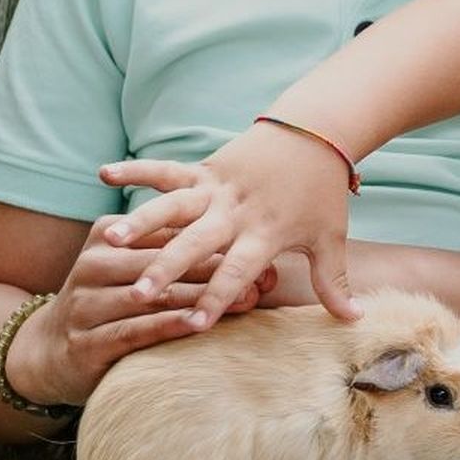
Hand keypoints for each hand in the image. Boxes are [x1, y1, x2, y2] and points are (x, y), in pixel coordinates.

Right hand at [0, 241, 277, 409]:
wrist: (50, 352)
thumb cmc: (115, 304)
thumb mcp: (139, 271)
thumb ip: (181, 257)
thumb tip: (255, 255)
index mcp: (108, 236)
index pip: (169, 234)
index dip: (218, 242)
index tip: (264, 252)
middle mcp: (93, 264)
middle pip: (163, 262)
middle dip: (214, 271)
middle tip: (263, 280)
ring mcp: (84, 303)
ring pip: (151, 296)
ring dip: (200, 299)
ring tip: (245, 302)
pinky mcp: (84, 341)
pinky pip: (132, 330)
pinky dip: (167, 326)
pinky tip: (198, 325)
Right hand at [98, 116, 365, 322]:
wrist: (317, 135)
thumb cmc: (322, 193)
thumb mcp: (330, 239)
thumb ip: (335, 283)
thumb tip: (355, 320)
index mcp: (265, 233)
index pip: (239, 271)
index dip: (218, 297)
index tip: (196, 324)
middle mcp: (236, 212)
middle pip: (198, 243)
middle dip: (168, 269)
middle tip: (140, 293)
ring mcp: (216, 188)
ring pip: (174, 207)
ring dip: (143, 223)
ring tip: (112, 240)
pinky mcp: (204, 168)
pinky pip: (165, 170)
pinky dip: (136, 170)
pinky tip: (103, 174)